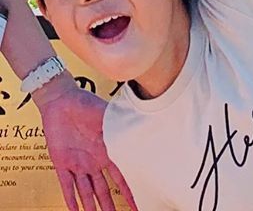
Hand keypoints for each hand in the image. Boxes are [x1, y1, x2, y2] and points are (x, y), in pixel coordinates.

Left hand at [34, 76, 136, 210]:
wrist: (62, 101)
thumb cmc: (87, 104)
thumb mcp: (108, 115)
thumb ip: (120, 126)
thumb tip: (140, 130)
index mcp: (108, 149)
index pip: (121, 175)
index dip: (129, 191)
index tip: (138, 204)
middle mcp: (95, 160)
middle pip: (104, 189)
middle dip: (110, 206)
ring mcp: (78, 163)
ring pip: (86, 192)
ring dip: (91, 207)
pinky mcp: (62, 163)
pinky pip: (66, 186)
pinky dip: (70, 199)